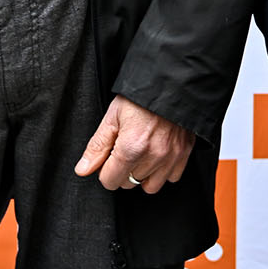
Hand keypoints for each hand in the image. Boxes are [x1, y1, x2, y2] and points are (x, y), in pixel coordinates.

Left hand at [74, 95, 195, 193]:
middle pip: (128, 184)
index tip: (109, 156)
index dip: (105, 169)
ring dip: (142, 174)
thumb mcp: (112, 117)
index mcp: (131, 147)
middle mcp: (153, 156)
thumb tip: (83, 169)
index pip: (110, 181)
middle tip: (125, 149)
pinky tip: (157, 154)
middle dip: (122, 171)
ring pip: (150, 186)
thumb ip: (97, 146)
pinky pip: (172, 177)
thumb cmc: (141, 96)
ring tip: (141, 155)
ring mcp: (171, 156)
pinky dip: (163, 170)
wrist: (171, 82)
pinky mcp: (184, 152)